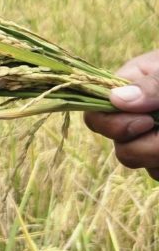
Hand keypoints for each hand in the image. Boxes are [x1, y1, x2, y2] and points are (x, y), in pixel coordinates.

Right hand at [84, 50, 158, 177]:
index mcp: (131, 86)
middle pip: (121, 148)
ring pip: (144, 164)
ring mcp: (153, 138)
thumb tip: (117, 99)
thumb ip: (154, 87)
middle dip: (148, 148)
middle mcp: (137, 115)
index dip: (113, 124)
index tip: (145, 122)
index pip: (97, 113)